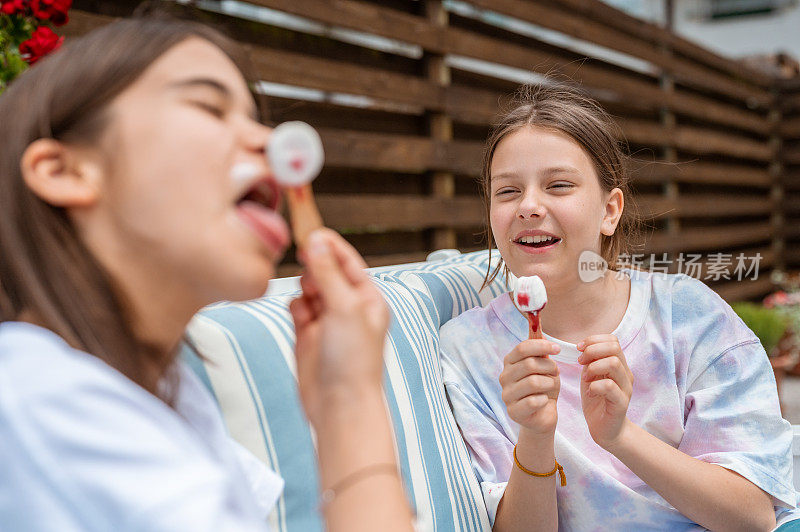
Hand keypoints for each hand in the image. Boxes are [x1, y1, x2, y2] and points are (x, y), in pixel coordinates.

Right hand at [289, 229, 389, 425]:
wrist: (339, 404)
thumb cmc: (354, 360)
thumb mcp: (343, 308)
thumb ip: (327, 272)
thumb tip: (316, 240)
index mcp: (369, 298)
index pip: (347, 261)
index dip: (329, 245)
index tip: (309, 229)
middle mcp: (349, 307)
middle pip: (326, 270)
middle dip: (315, 267)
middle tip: (307, 269)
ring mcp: (327, 320)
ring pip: (309, 287)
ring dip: (305, 287)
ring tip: (310, 304)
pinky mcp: (307, 334)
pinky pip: (298, 306)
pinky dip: (296, 306)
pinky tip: (300, 317)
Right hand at [499, 340, 560, 435]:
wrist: (543, 415)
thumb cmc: (544, 388)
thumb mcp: (544, 366)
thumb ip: (539, 350)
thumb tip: (536, 324)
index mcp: (509, 362)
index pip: (522, 348)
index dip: (541, 346)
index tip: (557, 349)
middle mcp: (504, 377)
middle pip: (529, 364)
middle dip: (549, 367)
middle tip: (556, 374)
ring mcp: (506, 395)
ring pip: (533, 382)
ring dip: (549, 383)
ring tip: (551, 387)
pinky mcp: (513, 411)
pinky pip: (533, 401)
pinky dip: (545, 400)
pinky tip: (544, 401)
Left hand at [577, 334, 633, 449]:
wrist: (604, 428)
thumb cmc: (596, 400)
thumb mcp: (590, 376)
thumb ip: (590, 361)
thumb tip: (582, 346)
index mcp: (618, 365)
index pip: (613, 340)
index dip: (594, 340)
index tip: (579, 349)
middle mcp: (625, 374)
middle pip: (614, 348)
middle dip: (592, 351)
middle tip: (580, 363)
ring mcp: (625, 388)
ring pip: (614, 364)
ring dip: (593, 368)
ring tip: (585, 379)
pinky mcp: (621, 403)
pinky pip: (610, 386)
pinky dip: (595, 386)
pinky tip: (589, 392)